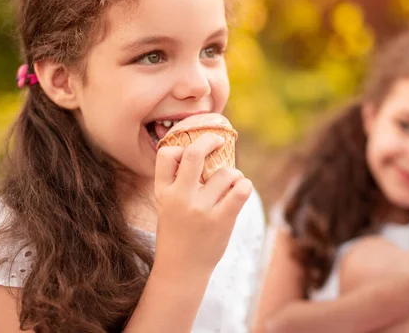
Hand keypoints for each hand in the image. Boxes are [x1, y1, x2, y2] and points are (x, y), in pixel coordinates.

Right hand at [152, 132, 252, 272]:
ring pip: (225, 173)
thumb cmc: (177, 231)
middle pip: (194, 153)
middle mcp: (180, 198)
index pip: (166, 153)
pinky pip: (241, 190)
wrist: (182, 269)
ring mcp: (201, 210)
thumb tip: (202, 148)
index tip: (192, 152)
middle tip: (219, 141)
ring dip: (233, 173)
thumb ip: (177, 180)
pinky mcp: (221, 221)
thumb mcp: (166, 205)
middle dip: (210, 140)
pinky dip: (245, 184)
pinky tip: (241, 188)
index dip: (180, 148)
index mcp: (163, 192)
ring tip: (231, 183)